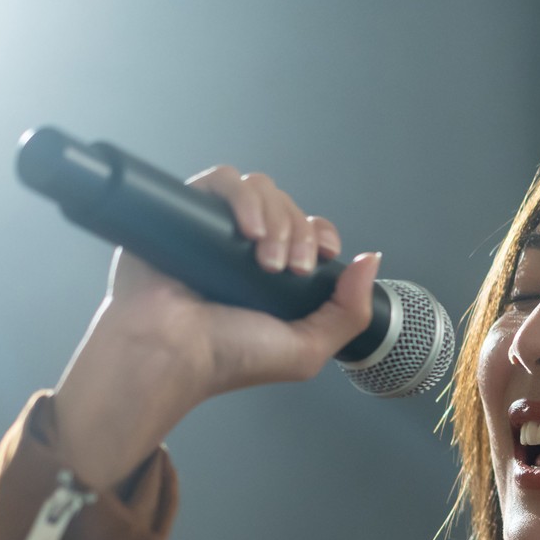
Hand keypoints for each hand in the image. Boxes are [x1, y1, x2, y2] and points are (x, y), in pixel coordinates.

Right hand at [51, 165, 382, 491]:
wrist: (169, 352)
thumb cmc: (227, 358)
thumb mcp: (307, 349)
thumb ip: (348, 312)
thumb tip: (370, 261)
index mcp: (274, 277)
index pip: (309, 231)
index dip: (321, 234)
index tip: (323, 254)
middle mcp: (245, 250)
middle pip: (288, 207)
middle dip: (299, 233)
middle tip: (289, 268)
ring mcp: (216, 229)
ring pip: (260, 189)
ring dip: (274, 217)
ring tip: (264, 258)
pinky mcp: (186, 211)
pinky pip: (222, 180)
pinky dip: (242, 196)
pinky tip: (246, 230)